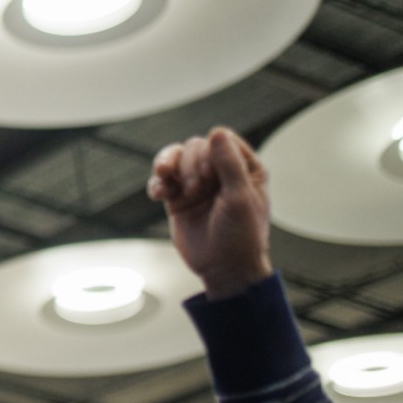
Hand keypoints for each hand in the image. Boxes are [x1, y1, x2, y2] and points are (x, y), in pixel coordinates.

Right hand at [146, 126, 273, 298]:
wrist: (223, 270)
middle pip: (195, 146)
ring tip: (164, 178)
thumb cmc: (241, 237)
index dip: (211, 152)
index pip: (223, 140)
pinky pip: (161, 179)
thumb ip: (229, 164)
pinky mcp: (178, 198)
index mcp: (245, 169)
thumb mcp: (240, 199)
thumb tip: (217, 132)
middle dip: (191, 165)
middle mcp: (221, 173)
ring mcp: (198, 184)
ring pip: (176, 157)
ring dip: (168, 165)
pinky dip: (157, 183)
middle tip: (197, 189)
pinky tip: (159, 194)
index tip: (212, 175)